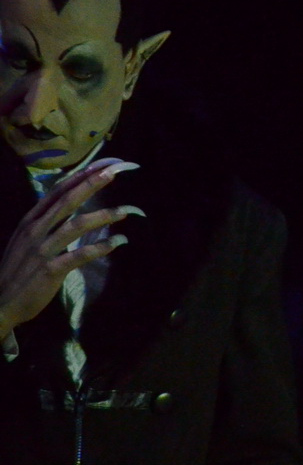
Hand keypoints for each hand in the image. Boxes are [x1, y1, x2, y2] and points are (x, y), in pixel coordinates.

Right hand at [0, 158, 141, 336]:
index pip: (59, 190)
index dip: (82, 175)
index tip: (105, 163)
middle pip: (68, 200)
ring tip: (127, 210)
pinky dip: (100, 248)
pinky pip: (79, 255)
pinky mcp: (51, 269)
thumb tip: (69, 206)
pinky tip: (119, 242)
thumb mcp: (27, 240)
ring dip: (104, 216)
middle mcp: (36, 229)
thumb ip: (46, 222)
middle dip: (93, 182)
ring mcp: (43, 249)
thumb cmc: (18, 269)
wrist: (1, 301)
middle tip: (117, 170)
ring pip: (76, 225)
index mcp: (31, 220)